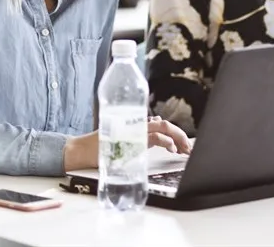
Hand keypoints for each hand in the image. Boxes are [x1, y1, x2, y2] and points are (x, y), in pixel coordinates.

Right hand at [63, 117, 191, 171]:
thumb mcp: (124, 140)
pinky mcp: (130, 137)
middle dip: (181, 135)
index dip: (176, 134)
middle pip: (165, 124)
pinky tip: (171, 148)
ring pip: (162, 127)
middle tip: (189, 148)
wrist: (83, 150)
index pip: (161, 125)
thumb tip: (157, 129)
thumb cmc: (101, 147)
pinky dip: (165, 141)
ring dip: (177, 137)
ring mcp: (133, 129)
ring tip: (185, 149)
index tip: (184, 146)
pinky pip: (152, 136)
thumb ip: (140, 135)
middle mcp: (136, 124)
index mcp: (136, 124)